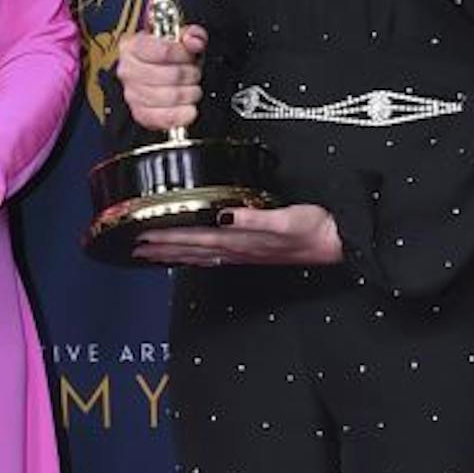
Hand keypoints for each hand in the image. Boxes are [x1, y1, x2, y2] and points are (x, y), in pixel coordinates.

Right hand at [116, 26, 204, 132]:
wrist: (155, 77)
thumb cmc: (167, 58)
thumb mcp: (180, 40)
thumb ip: (191, 34)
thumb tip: (194, 42)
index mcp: (134, 46)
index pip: (165, 51)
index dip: (185, 54)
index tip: (190, 55)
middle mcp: (129, 70)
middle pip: (172, 75)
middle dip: (191, 75)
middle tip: (193, 73)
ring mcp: (132, 94)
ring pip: (172, 96)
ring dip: (190, 93)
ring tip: (191, 89)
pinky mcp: (140, 114)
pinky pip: (166, 117)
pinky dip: (183, 114)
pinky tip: (189, 108)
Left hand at [132, 202, 341, 267]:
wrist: (339, 243)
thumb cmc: (315, 229)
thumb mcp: (286, 221)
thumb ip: (255, 220)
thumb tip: (223, 215)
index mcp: (243, 239)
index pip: (197, 237)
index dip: (168, 236)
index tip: (142, 234)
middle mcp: (239, 248)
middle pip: (193, 248)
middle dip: (162, 247)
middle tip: (134, 244)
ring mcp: (245, 253)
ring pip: (201, 254)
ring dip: (174, 253)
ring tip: (149, 252)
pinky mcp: (255, 252)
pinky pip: (218, 256)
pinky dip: (198, 256)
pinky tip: (187, 256)